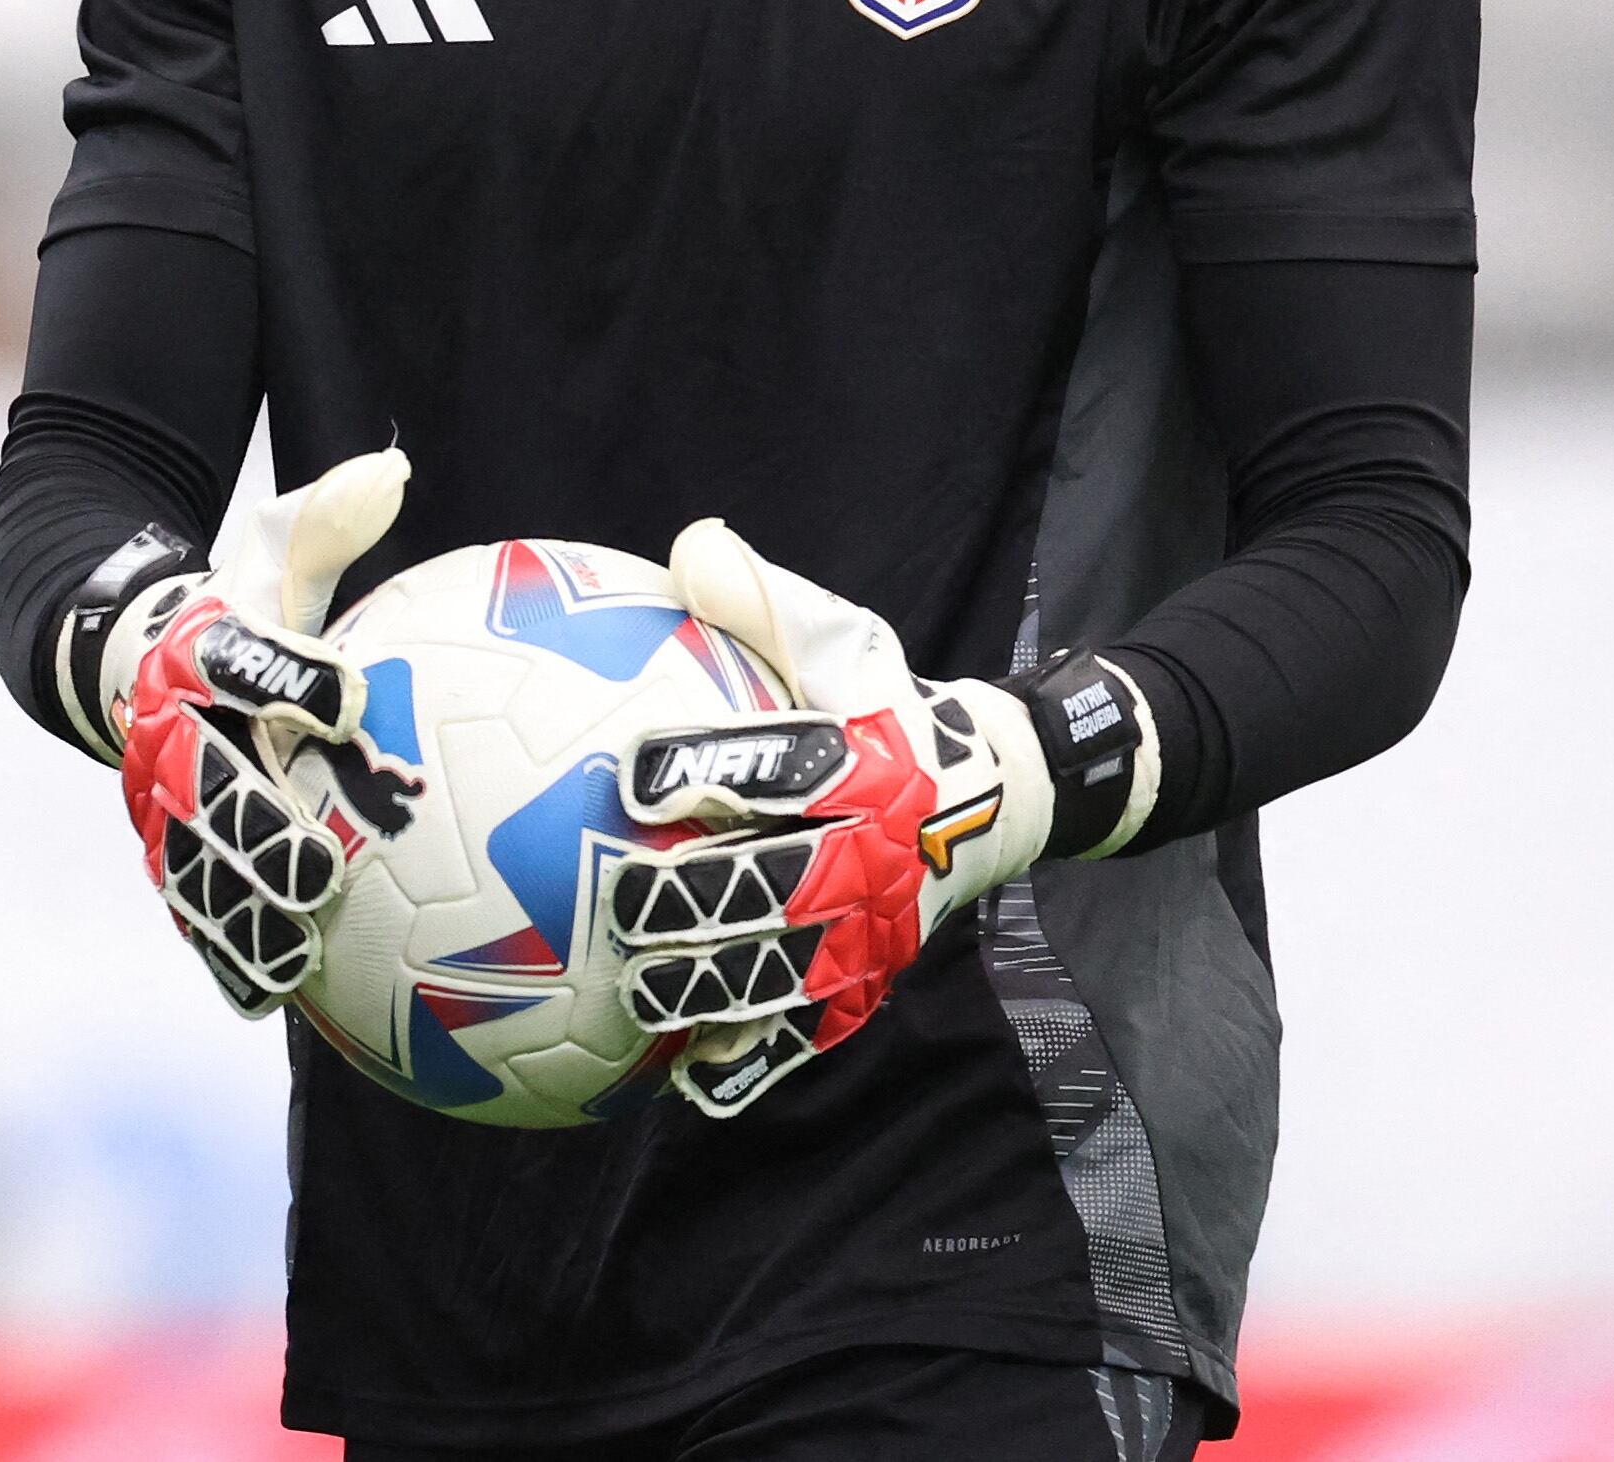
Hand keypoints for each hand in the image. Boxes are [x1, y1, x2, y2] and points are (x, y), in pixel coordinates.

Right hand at [91, 449, 408, 1014]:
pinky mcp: (166, 846)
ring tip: (292, 955)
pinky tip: (273, 991)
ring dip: (237, 912)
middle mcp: (169, 732)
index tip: (345, 699)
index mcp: (198, 651)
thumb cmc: (232, 602)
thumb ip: (328, 516)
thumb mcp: (270, 548)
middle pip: (205, 786)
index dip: (290, 678)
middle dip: (253, 829)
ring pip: (191, 863)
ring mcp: (159, 798)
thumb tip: (392, 465)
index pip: (243, 663)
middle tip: (314, 868)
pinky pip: (194, 905)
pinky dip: (226, 949)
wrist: (118, 652)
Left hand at [600, 520, 1155, 1117]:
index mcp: (866, 765)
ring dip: (710, 985)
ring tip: (637, 988)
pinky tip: (682, 1071)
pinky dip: (746, 1059)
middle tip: (615, 893)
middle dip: (695, 896)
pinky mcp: (870, 985)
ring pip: (786, 971)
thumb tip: (691, 541)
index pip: (785, 765)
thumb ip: (767, 604)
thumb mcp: (847, 643)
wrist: (998, 796)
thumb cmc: (894, 707)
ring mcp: (875, 931)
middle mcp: (875, 854)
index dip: (712, 769)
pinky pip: (803, 1036)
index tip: (633, 773)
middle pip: (777, 885)